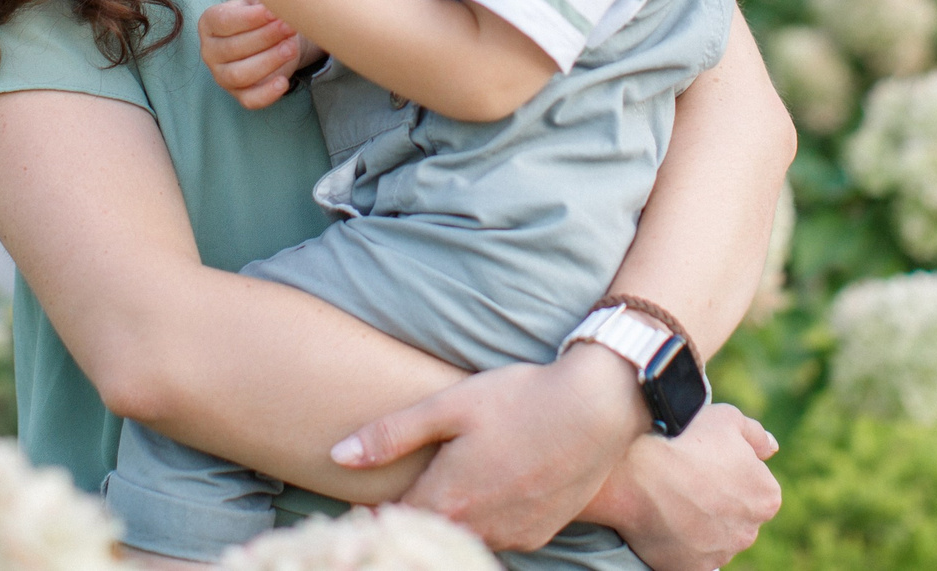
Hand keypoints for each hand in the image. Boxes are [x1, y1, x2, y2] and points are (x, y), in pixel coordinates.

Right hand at [200, 0, 321, 109]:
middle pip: (233, 48)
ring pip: (239, 75)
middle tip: (289, 27)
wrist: (277, 36)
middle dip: (264, 38)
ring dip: (268, 61)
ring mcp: (221, 75)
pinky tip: (284, 82)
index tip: (274, 12)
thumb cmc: (266, 14)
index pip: (223, 22)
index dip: (250, 19)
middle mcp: (210, 51)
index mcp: (210, 23)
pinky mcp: (238, 94)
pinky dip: (267, 94)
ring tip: (291, 48)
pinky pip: (249, 100)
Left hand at [329, 345, 645, 552]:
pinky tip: (485, 494)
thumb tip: (338, 457)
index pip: (393, 523)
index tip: (363, 505)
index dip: (374, 515)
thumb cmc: (522, 398)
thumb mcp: (451, 404)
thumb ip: (391, 435)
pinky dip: (482, 524)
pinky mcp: (539, 534)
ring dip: (449, 523)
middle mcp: (478, 527)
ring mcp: (512, 535)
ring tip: (445, 492)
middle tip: (399, 500)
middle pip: (428, 537)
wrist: (598, 407)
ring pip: (464, 540)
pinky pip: (498, 538)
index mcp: (448, 499)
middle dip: (410, 522)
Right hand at [592, 403, 780, 570]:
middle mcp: (748, 531)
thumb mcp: (726, 418)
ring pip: (714, 537)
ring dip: (700, 522)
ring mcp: (719, 553)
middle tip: (689, 479)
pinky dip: (680, 540)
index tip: (708, 462)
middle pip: (736, 515)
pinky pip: (690, 554)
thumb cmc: (682, 438)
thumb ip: (755, 435)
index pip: (756, 487)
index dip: (732, 472)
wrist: (632, 469)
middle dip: (719, 501)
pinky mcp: (691, 568)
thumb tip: (771, 448)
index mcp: (765, 497)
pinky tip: (663, 517)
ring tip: (671, 497)